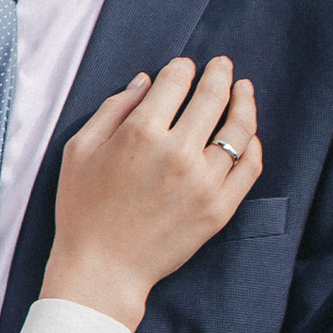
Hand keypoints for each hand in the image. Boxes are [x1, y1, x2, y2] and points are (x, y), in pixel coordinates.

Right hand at [42, 52, 261, 326]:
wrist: (102, 268)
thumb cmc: (83, 209)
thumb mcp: (80, 149)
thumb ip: (113, 108)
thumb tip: (145, 80)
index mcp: (141, 132)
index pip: (175, 82)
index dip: (182, 68)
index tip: (184, 66)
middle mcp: (177, 152)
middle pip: (212, 97)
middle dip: (219, 73)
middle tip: (223, 64)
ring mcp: (203, 182)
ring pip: (238, 130)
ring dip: (243, 102)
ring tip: (243, 90)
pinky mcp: (219, 208)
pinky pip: (249, 167)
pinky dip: (252, 146)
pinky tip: (249, 135)